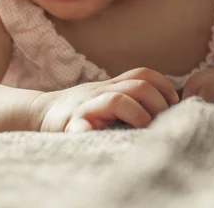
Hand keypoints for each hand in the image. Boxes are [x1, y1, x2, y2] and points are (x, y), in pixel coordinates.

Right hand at [28, 67, 178, 131]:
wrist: (39, 113)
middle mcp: (101, 92)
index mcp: (111, 86)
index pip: (142, 74)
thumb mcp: (105, 97)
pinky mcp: (71, 125)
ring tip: (144, 129)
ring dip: (137, 115)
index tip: (174, 103)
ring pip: (117, 100)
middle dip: (157, 103)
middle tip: (163, 122)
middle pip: (137, 86)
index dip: (163, 85)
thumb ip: (129, 97)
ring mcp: (86, 107)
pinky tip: (103, 139)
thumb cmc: (81, 111)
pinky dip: (94, 133)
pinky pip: (83, 127)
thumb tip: (167, 106)